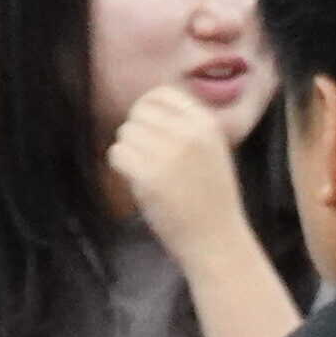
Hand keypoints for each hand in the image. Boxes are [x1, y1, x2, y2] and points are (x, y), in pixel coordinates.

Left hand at [108, 80, 254, 262]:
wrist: (218, 242)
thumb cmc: (212, 200)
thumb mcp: (213, 152)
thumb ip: (186, 127)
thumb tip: (146, 108)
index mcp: (206, 125)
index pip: (162, 94)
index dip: (148, 109)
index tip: (150, 130)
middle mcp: (187, 134)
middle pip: (139, 114)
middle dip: (138, 134)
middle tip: (149, 159)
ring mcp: (168, 154)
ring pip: (126, 133)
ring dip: (131, 152)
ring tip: (149, 174)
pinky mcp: (148, 175)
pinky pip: (117, 154)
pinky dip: (122, 167)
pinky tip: (139, 182)